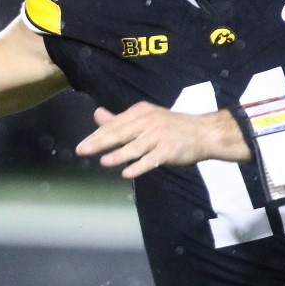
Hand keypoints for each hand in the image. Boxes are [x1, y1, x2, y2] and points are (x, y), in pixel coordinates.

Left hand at [75, 102, 249, 178]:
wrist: (203, 132)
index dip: (97, 135)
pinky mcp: (169, 150)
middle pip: (120, 133)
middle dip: (100, 142)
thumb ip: (120, 120)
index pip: (114, 124)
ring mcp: (159, 136)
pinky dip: (138, 166)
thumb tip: (97, 114)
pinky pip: (150, 160)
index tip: (81, 144)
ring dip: (118, 155)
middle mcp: (148, 122)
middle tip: (82, 150)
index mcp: (140, 112)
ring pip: (134, 147)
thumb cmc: (170, 127)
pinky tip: (126, 173)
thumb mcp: (145, 118)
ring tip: (103, 161)